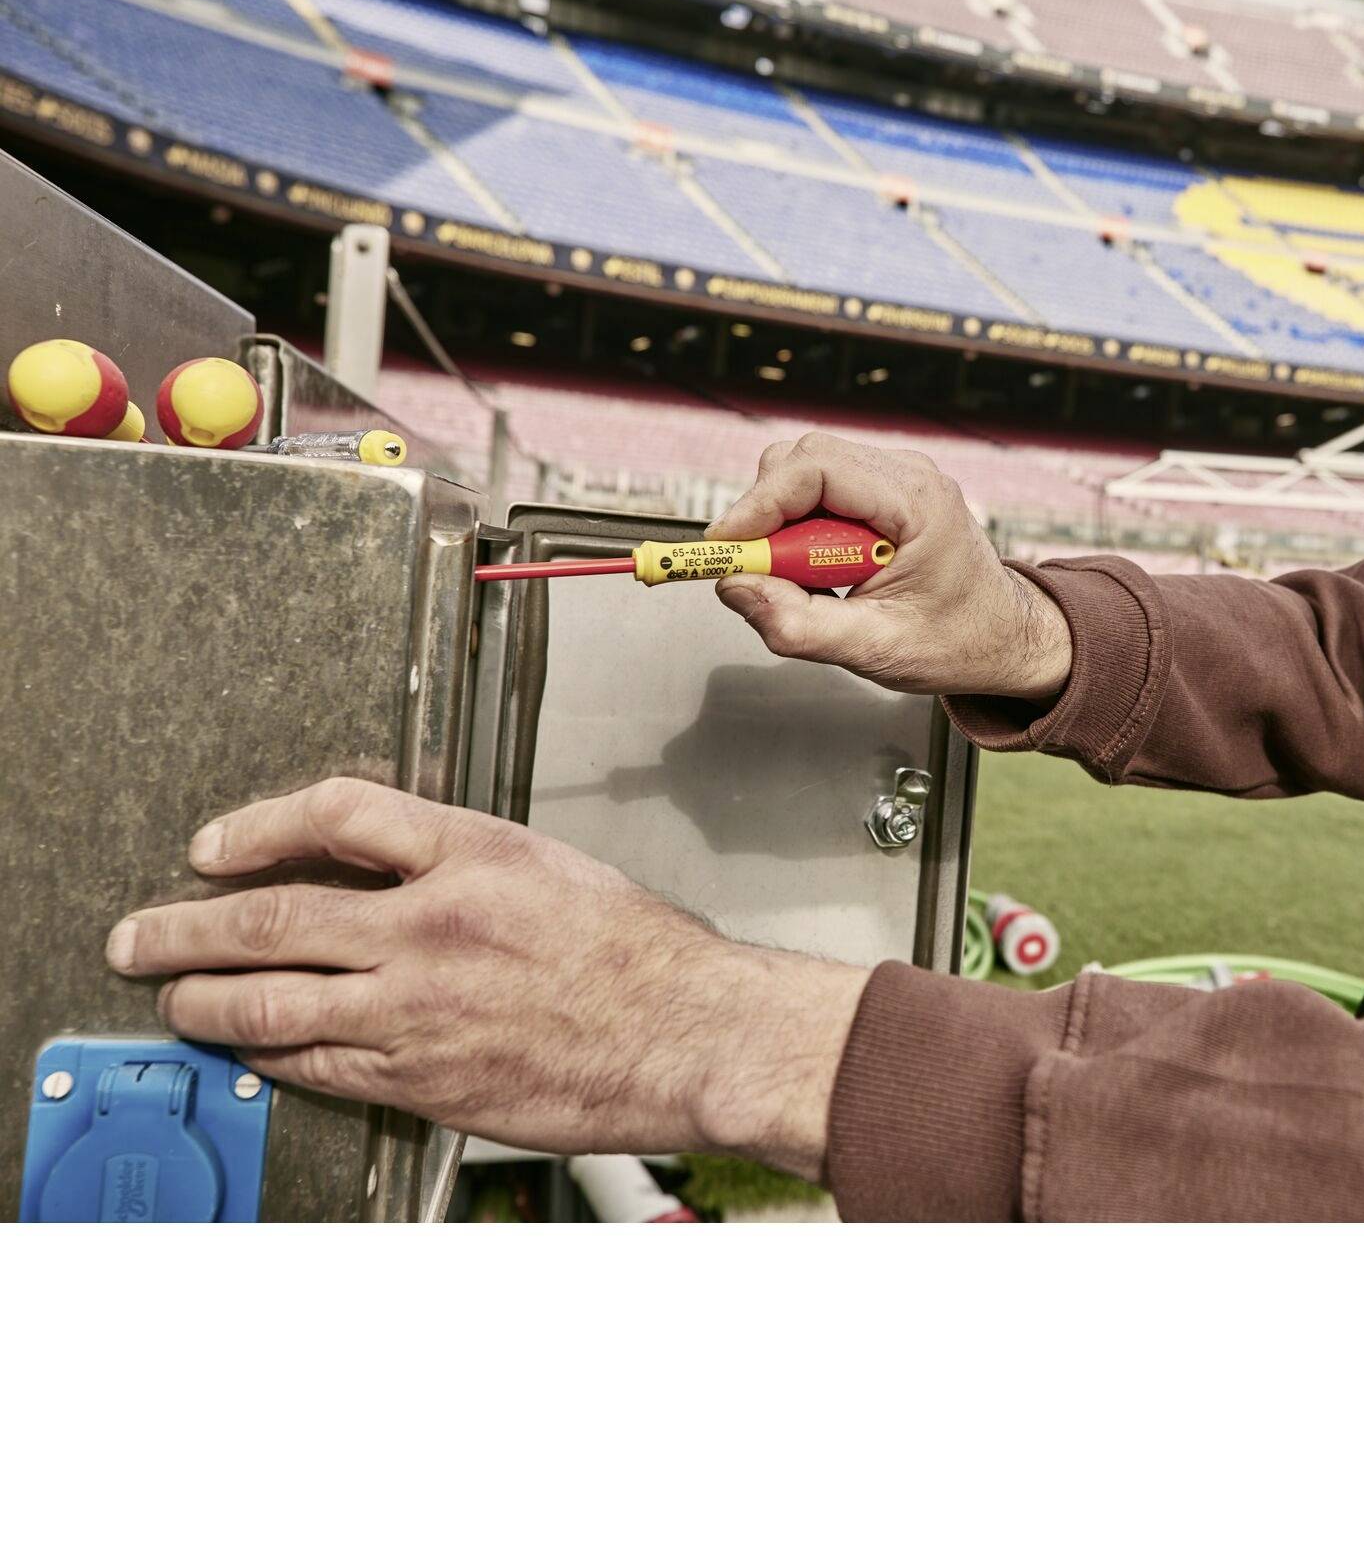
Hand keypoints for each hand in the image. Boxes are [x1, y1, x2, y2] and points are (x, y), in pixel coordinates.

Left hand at [103, 777, 867, 1176]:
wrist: (689, 1031)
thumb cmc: (641, 955)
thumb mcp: (551, 868)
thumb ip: (460, 869)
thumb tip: (382, 878)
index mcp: (474, 854)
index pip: (336, 814)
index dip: (259, 826)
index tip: (219, 844)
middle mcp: (434, 925)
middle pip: (273, 916)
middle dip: (188, 927)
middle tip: (144, 934)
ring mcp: (420, 1009)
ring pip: (271, 1001)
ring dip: (205, 1000)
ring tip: (175, 997)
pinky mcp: (423, 1078)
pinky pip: (315, 1065)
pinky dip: (269, 1055)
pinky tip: (250, 1051)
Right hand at [706, 432, 1072, 701]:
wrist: (1005, 637)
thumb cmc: (958, 642)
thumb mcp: (875, 649)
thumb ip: (799, 626)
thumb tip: (736, 590)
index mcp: (919, 502)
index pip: (817, 468)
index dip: (759, 504)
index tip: (726, 548)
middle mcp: (909, 476)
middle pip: (804, 459)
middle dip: (765, 513)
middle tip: (760, 573)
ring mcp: (897, 479)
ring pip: (805, 471)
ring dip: (783, 524)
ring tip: (805, 580)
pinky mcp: (882, 492)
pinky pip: (820, 491)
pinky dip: (800, 527)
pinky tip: (820, 570)